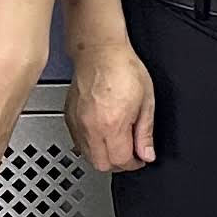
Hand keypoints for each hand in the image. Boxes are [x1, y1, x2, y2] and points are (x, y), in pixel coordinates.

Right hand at [67, 41, 153, 172]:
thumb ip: (145, 132)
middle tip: (130, 153)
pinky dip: (91, 146)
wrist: (100, 51)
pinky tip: (102, 135)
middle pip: (102, 165)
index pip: (121, 161)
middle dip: (118, 164)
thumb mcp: (146, 101)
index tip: (141, 158)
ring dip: (104, 156)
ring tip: (117, 143)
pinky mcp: (69, 117)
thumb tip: (147, 153)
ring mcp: (78, 123)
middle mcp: (91, 127)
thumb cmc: (123, 68)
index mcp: (112, 124)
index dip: (134, 163)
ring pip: (88, 157)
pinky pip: (78, 143)